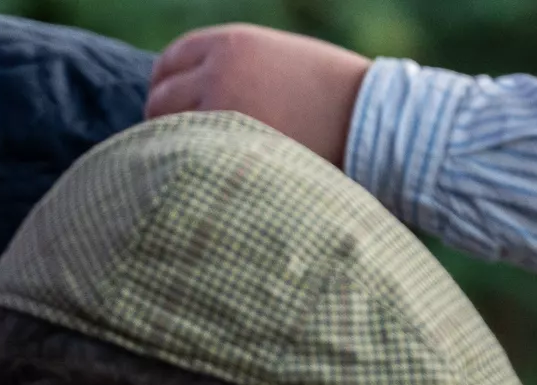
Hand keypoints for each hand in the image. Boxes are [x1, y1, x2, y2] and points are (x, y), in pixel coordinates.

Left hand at [146, 26, 371, 164]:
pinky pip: (190, 166)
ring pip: (168, 137)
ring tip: (199, 172)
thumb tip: (197, 99)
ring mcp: (221, 115)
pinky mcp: (230, 155)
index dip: (166, 88)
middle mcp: (219, 74)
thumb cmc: (339, 98)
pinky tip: (209, 187)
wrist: (376, 124)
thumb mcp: (283, 62)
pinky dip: (193, 176)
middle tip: (180, 150)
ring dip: (176, 153)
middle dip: (164, 124)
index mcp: (233, 45)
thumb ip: (238, 72)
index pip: (171, 63)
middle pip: (160, 101)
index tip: (171, 112)